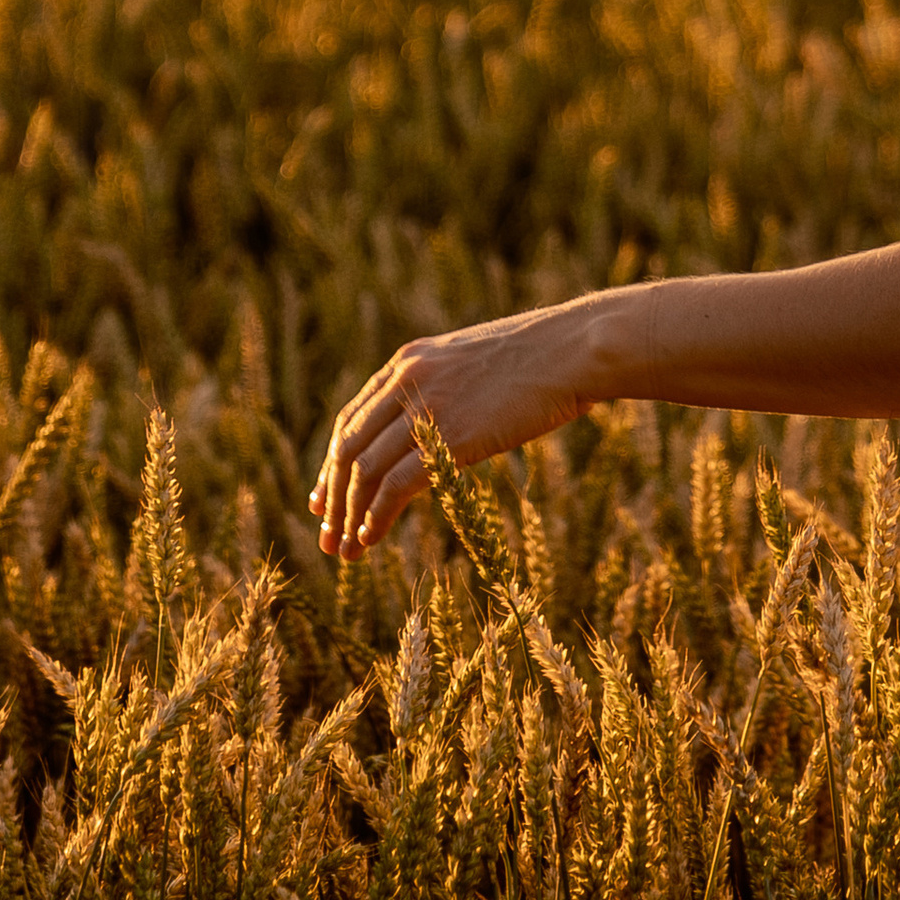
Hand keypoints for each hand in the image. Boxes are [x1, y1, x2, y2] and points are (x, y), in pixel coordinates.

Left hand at [310, 299, 600, 558]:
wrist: (575, 348)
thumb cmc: (543, 356)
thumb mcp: (476, 363)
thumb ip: (446, 387)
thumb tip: (441, 424)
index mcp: (410, 361)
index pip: (352, 418)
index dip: (332, 463)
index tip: (325, 498)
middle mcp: (406, 380)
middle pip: (347, 447)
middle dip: (332, 496)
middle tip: (327, 535)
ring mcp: (424, 407)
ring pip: (363, 470)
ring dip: (347, 515)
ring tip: (343, 550)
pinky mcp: (447, 437)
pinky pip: (393, 485)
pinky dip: (375, 516)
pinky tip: (370, 539)